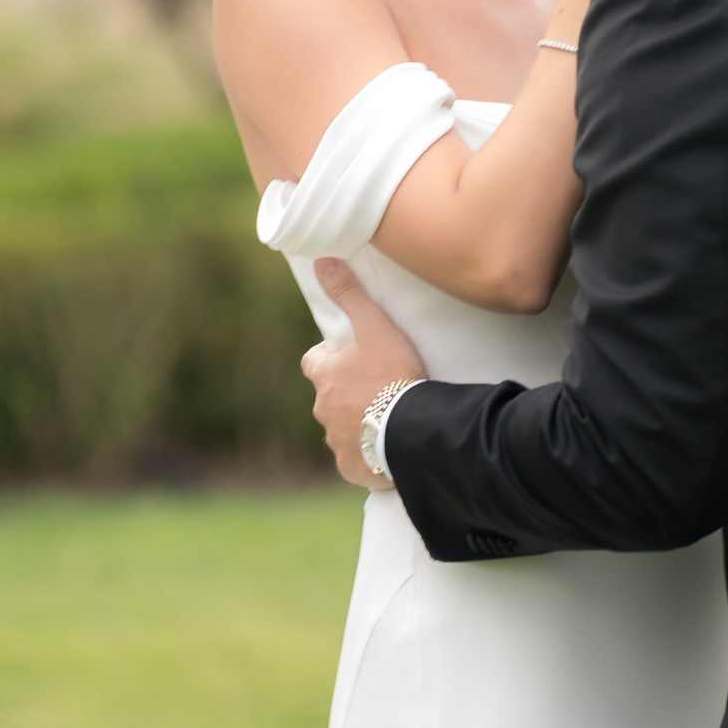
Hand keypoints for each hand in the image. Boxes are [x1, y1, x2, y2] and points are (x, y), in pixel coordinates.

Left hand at [302, 258, 429, 489]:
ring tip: (387, 416)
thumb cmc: (395, 374)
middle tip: (378, 386)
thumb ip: (349, 293)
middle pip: (329, 396)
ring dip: (358, 422)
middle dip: (346, 392)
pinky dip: (366, 453)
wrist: (414, 429)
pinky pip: (355, 459)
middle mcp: (323, 410)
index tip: (351, 356)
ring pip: (341, 428)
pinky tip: (386, 446)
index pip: (314, 362)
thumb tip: (321, 260)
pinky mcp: (352, 467)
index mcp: (324, 377)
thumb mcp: (375, 326)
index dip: (330, 357)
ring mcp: (336, 442)